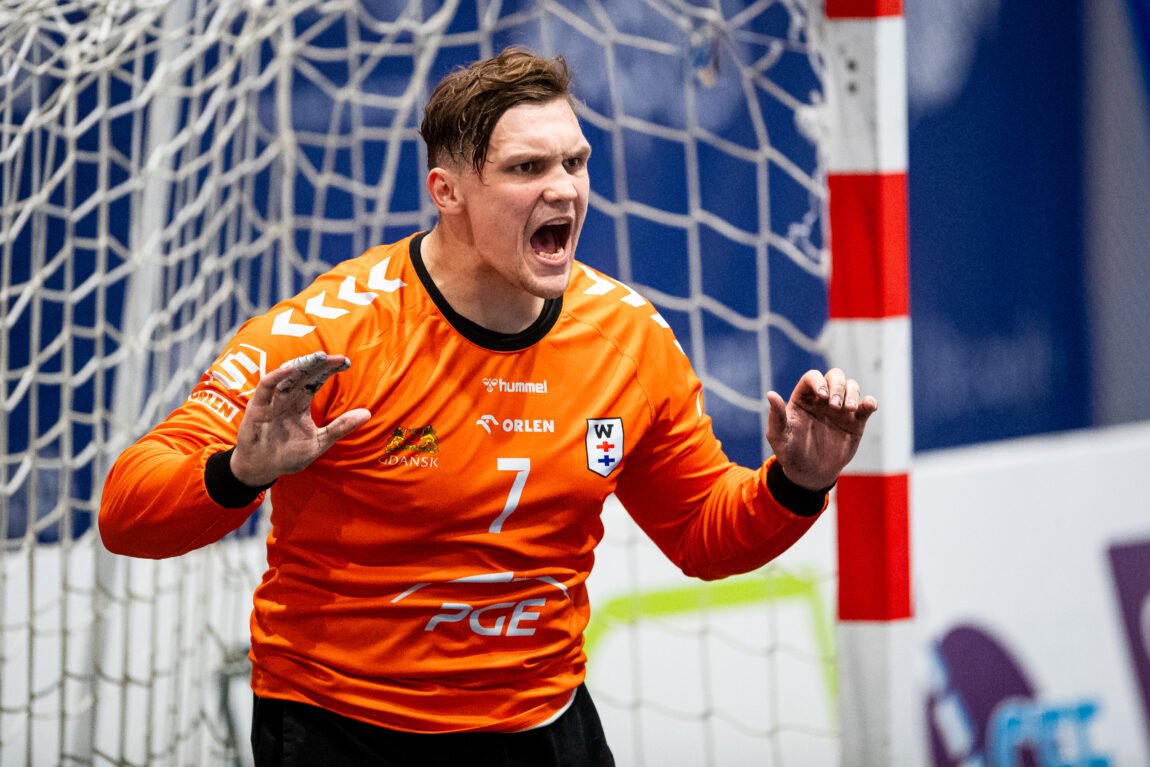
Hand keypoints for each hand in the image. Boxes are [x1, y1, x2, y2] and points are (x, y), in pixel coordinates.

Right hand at [229, 352, 370, 486]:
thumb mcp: (319, 442)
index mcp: (300, 403)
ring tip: (319, 358)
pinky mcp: (257, 406)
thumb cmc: (287, 455)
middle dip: (319, 365)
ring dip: (302, 366)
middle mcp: (287, 397)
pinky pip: (266, 387)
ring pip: (287, 376)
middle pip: (304, 374)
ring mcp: (272, 400)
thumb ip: (340, 427)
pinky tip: (291, 369)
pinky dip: (277, 376)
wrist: (261, 469)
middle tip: (337, 358)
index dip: (329, 370)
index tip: (346, 363)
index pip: (316, 380)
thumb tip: (368, 414)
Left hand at [766, 368, 877, 490]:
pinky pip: (866, 406)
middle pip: (835, 376)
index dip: (818, 381)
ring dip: (852, 393)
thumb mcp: (779, 436)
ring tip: (848, 410)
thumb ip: (776, 415)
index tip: (822, 396)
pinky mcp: (855, 422)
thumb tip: (770, 394)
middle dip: (838, 386)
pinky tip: (869, 406)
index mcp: (803, 398)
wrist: (809, 474)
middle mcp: (823, 399)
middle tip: (834, 406)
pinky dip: (870, 402)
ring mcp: (840, 409)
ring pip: (852, 387)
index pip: (812, 377)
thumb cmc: (790, 452)